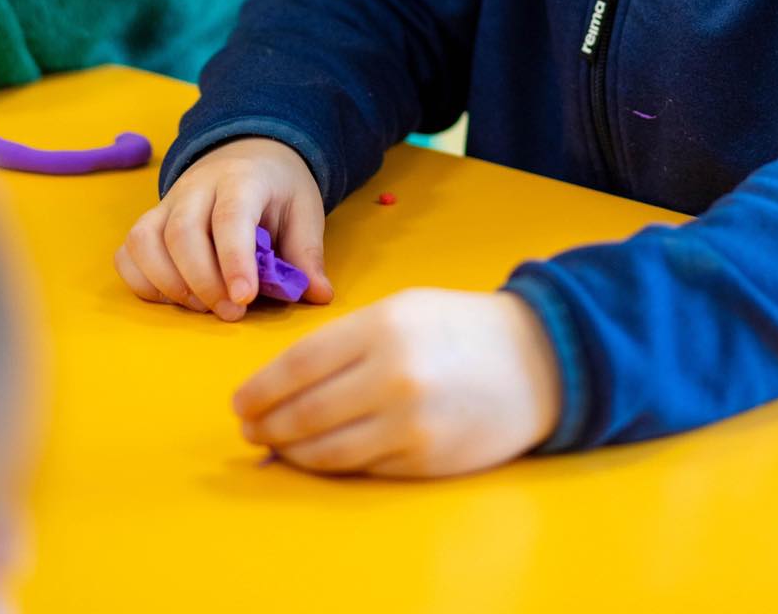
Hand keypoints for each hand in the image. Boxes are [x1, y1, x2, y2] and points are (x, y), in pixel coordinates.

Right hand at [114, 137, 332, 321]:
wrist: (248, 153)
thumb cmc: (277, 189)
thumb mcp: (304, 210)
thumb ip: (307, 253)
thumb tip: (319, 295)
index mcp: (242, 179)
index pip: (231, 217)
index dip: (234, 260)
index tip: (245, 298)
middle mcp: (198, 186)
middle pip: (182, 233)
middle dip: (203, 282)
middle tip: (232, 313)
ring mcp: (168, 202)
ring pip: (146, 241)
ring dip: (169, 285)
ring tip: (203, 307)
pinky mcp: (149, 221)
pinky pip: (128, 252)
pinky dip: (142, 282)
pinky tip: (174, 298)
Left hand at [233, 288, 562, 475]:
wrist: (537, 360)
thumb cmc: (462, 328)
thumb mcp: (404, 309)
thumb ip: (348, 341)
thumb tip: (286, 380)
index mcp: (384, 327)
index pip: (300, 364)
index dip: (262, 388)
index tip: (240, 402)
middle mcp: (392, 376)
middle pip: (306, 412)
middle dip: (269, 425)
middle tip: (250, 430)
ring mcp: (408, 424)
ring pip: (327, 449)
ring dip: (293, 452)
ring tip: (277, 446)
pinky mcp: (423, 461)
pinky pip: (361, 467)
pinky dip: (333, 465)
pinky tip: (320, 457)